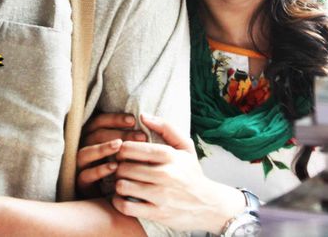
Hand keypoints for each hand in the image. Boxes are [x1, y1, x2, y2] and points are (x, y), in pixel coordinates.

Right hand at [76, 112, 147, 196]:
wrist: (114, 197)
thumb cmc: (122, 168)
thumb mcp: (124, 150)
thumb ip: (128, 136)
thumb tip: (144, 119)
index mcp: (91, 137)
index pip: (99, 122)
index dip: (114, 119)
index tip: (133, 120)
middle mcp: (84, 149)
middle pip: (95, 135)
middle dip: (116, 133)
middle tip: (139, 136)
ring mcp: (80, 166)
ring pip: (85, 153)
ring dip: (102, 148)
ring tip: (120, 145)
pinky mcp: (81, 184)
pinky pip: (86, 175)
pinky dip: (99, 170)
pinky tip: (115, 167)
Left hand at [111, 114, 244, 233]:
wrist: (208, 205)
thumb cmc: (191, 173)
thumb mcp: (185, 147)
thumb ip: (165, 127)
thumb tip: (142, 115)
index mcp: (169, 155)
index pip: (130, 148)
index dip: (120, 150)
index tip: (123, 153)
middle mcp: (164, 175)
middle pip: (123, 167)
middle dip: (118, 167)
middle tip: (121, 169)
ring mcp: (160, 195)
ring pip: (122, 186)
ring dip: (118, 184)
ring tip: (123, 182)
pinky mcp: (156, 213)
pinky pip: (126, 206)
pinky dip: (119, 202)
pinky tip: (124, 198)